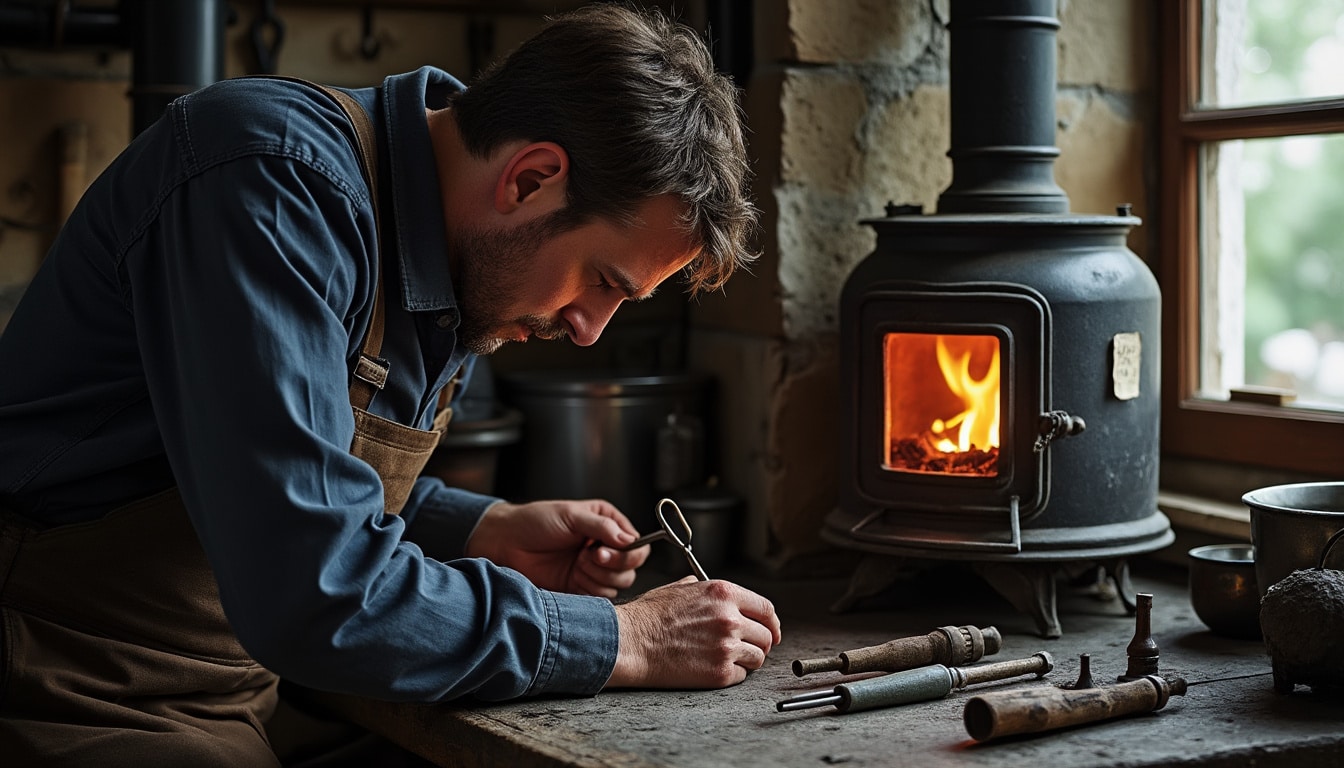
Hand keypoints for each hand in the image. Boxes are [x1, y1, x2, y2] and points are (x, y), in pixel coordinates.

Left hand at [465, 499, 649, 597]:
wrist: (506, 543)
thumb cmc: (535, 522)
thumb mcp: (571, 516)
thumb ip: (602, 527)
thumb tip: (629, 540)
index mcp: (607, 524)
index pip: (637, 543)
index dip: (626, 552)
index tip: (602, 551)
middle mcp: (605, 547)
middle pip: (631, 568)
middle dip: (610, 566)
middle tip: (585, 558)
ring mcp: (593, 569)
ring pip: (618, 585)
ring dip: (598, 578)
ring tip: (576, 566)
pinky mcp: (581, 588)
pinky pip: (600, 598)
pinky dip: (589, 591)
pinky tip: (572, 578)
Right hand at [606, 577, 781, 688]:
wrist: (631, 643)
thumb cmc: (648, 617)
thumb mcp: (678, 589)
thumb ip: (701, 588)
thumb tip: (706, 590)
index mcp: (724, 593)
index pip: (766, 609)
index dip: (772, 622)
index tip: (772, 631)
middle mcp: (730, 618)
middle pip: (766, 635)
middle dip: (761, 643)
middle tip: (748, 648)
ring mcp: (727, 647)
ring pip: (758, 657)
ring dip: (747, 660)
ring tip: (727, 659)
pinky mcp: (720, 673)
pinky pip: (742, 676)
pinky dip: (732, 674)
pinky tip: (713, 668)